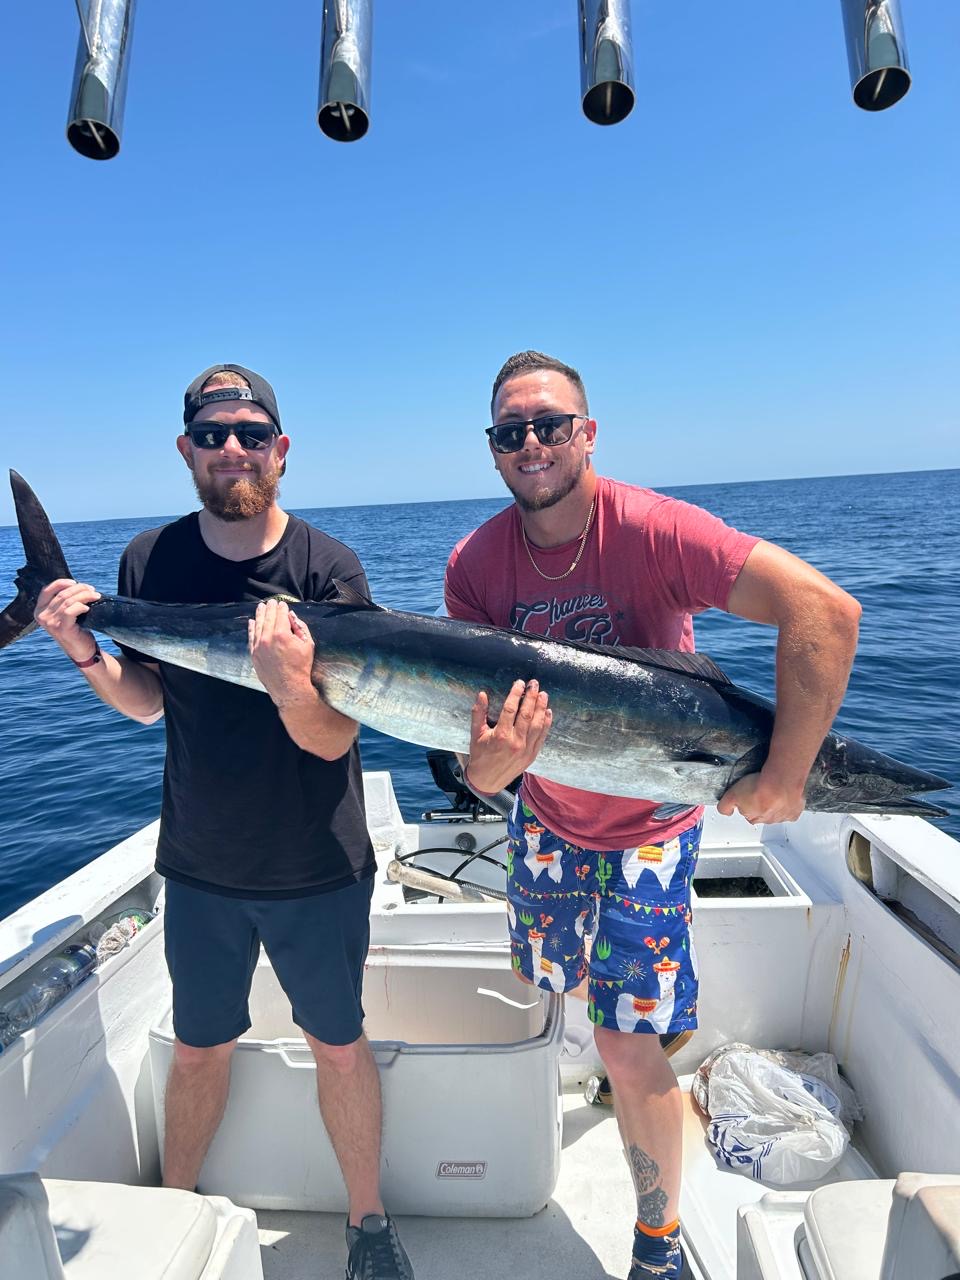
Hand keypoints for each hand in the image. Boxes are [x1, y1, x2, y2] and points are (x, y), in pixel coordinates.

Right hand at [34, 579, 101, 662]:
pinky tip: (88, 608)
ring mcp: (50, 623)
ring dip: (85, 596)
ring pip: (68, 601)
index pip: (47, 590)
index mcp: (40, 610)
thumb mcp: (64, 613)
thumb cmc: (75, 629)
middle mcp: (42, 616)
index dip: (62, 583)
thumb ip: (63, 601)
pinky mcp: (62, 628)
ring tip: (95, 596)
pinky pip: (71, 610)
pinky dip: (81, 606)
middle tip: (92, 590)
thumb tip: (76, 585)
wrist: (81, 651)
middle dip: (80, 589)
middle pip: (62, 594)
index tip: (76, 582)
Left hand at [248, 601, 316, 709]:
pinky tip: (252, 622)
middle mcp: (268, 638)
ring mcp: (258, 646)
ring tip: (260, 607)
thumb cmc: (301, 666)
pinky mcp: (253, 654)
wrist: (289, 687)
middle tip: (271, 602)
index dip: (281, 608)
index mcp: (282, 634)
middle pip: (268, 617)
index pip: (280, 615)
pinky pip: (251, 637)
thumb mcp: (308, 644)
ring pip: (258, 625)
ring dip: (259, 614)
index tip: (282, 604)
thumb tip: (292, 616)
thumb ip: (300, 627)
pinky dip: (251, 628)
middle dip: (270, 608)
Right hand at [466, 679, 551, 793]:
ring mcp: (526, 749)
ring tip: (543, 694)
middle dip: (531, 697)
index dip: (516, 694)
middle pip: (527, 714)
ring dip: (541, 708)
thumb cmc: (480, 755)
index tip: (519, 683)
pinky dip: (546, 723)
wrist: (487, 780)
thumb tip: (482, 694)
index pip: (511, 709)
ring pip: (537, 724)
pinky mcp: (532, 755)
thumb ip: (478, 713)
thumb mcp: (475, 734)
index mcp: (500, 735)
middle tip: (534, 684)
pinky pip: (542, 736)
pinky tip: (547, 712)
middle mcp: (515, 742)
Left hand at [716, 771, 805, 824]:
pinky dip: (790, 804)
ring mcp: (783, 817)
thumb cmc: (759, 787)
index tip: (749, 796)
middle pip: (763, 814)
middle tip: (762, 790)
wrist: (779, 783)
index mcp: (753, 817)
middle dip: (762, 804)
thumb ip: (725, 806)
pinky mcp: (795, 811)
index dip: (747, 804)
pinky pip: (793, 810)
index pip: (748, 814)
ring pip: (778, 813)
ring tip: (774, 790)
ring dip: (776, 804)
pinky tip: (787, 795)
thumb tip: (725, 812)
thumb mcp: (732, 795)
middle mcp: (768, 820)